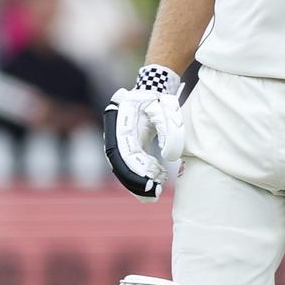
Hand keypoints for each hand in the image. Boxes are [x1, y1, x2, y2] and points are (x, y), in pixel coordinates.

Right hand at [102, 67, 183, 201]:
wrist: (151, 88)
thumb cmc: (158, 99)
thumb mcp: (165, 110)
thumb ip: (168, 130)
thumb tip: (169, 156)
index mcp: (120, 129)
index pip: (123, 157)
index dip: (134, 173)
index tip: (149, 183)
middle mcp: (116, 137)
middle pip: (121, 167)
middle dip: (135, 183)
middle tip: (153, 195)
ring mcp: (120, 142)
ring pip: (124, 169)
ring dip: (138, 182)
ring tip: (155, 192)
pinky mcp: (128, 146)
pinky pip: (132, 164)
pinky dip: (142, 174)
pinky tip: (157, 179)